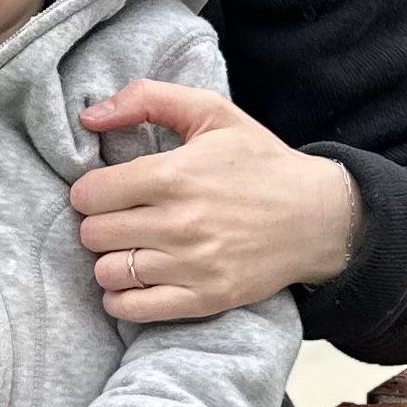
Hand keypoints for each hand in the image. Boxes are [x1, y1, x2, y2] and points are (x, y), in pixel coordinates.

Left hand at [73, 83, 360, 326]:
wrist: (318, 216)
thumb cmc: (259, 161)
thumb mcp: (212, 112)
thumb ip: (147, 98)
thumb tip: (88, 115)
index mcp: (175, 175)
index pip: (89, 194)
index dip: (91, 191)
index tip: (108, 191)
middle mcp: (180, 224)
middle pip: (93, 234)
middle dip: (99, 224)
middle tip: (121, 218)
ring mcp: (193, 266)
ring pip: (108, 272)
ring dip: (111, 261)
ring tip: (131, 248)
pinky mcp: (205, 298)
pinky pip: (133, 308)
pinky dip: (121, 298)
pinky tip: (135, 280)